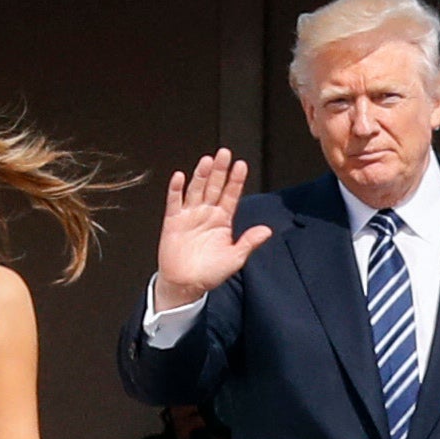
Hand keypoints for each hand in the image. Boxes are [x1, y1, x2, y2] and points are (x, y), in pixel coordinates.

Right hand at [154, 149, 273, 311]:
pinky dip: (176, 189)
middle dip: (219, 170)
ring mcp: (190, 215)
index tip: (241, 166)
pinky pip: (174, 202)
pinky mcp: (173, 221)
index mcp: (222, 220)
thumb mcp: (235, 259)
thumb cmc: (209, 273)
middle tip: (224, 154)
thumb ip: (249, 242)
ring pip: (196, 190)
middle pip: (214, 187)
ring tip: (207, 161)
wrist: (185, 284)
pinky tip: (179, 177)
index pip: (231, 195)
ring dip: (201, 175)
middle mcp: (206, 214)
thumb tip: (266, 231)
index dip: (236, 180)